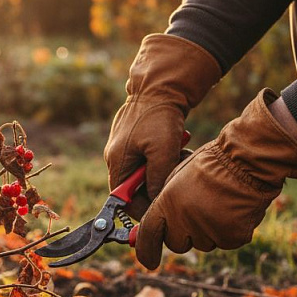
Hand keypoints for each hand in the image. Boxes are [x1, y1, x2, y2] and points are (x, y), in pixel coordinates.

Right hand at [105, 34, 220, 218]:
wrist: (160, 85)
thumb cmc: (159, 117)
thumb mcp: (162, 152)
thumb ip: (157, 180)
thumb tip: (156, 204)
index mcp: (116, 162)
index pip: (122, 199)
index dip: (141, 209)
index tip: (162, 210)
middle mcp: (116, 158)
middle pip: (134, 188)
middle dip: (157, 187)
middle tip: (177, 180)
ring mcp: (125, 149)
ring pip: (144, 174)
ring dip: (163, 172)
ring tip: (181, 158)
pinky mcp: (136, 140)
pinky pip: (149, 160)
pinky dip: (164, 159)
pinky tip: (178, 148)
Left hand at [136, 90, 296, 268]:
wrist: (248, 161)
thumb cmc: (212, 164)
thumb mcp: (177, 179)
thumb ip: (164, 205)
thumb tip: (158, 226)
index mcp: (166, 203)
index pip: (148, 235)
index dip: (146, 251)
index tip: (148, 262)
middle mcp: (184, 221)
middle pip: (177, 244)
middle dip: (184, 234)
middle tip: (196, 213)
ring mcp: (209, 231)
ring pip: (203, 243)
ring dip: (207, 231)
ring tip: (219, 205)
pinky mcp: (232, 237)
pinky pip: (226, 242)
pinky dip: (229, 231)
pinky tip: (235, 210)